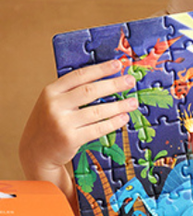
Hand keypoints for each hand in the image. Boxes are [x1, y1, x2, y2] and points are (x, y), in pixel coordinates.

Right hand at [20, 59, 137, 190]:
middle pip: (90, 91)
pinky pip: (98, 128)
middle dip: (114, 84)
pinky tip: (124, 118)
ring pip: (97, 111)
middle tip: (131, 80)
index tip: (118, 64)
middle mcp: (54, 105)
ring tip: (133, 102)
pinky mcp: (71, 139)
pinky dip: (114, 122)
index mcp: (50, 91)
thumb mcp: (53, 102)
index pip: (79, 76)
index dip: (101, 69)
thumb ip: (72, 91)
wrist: (36, 151)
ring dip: (119, 106)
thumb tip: (107, 78)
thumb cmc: (50, 122)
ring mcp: (62, 123)